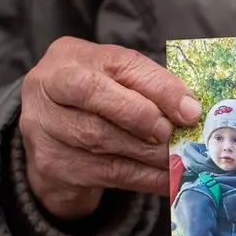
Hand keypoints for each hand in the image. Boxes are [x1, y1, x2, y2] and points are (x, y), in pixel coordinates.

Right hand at [19, 36, 202, 219]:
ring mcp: (45, 125)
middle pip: (93, 93)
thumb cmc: (97, 105)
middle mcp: (49, 84)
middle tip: (170, 132)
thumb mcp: (117, 84)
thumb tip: (191, 110)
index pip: (119, 63)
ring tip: (177, 158)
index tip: (189, 109)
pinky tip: (168, 179)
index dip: (158, 86)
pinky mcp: (52, 163)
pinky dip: (145, 177)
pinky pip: (108, 171)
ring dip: (148, 152)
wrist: (53, 144)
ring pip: (99, 137)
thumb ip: (149, 89)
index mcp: (72, 55)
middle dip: (139, 114)